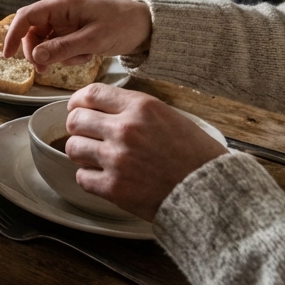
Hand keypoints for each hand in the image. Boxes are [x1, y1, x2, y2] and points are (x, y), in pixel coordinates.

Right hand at [3, 0, 152, 71]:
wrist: (146, 27)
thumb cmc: (122, 25)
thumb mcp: (92, 40)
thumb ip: (62, 48)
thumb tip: (35, 57)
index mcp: (62, 4)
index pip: (26, 16)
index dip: (13, 35)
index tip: (7, 55)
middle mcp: (60, 11)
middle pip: (32, 32)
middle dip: (36, 52)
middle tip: (44, 69)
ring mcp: (66, 22)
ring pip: (45, 42)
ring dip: (54, 56)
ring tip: (77, 60)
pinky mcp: (73, 33)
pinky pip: (58, 47)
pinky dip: (67, 56)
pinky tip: (87, 56)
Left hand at [64, 84, 227, 221]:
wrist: (211, 192)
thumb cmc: (195, 156)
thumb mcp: (169, 117)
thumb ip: (135, 110)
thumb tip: (102, 109)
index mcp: (141, 107)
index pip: (91, 93)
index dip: (78, 101)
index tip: (77, 107)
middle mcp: (126, 129)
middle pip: (75, 120)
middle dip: (77, 127)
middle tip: (85, 134)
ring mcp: (117, 159)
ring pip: (73, 148)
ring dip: (82, 152)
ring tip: (95, 157)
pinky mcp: (114, 187)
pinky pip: (81, 177)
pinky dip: (89, 177)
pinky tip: (104, 177)